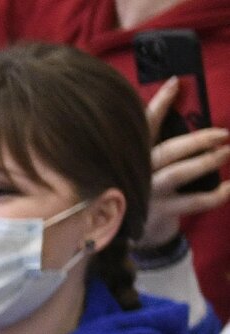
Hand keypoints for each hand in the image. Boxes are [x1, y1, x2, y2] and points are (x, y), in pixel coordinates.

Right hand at [141, 78, 229, 249]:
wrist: (132, 233)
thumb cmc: (145, 189)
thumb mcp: (143, 166)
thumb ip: (156, 145)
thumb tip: (180, 114)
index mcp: (133, 156)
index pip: (145, 126)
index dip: (159, 104)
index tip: (176, 83)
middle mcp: (139, 173)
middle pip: (169, 150)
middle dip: (198, 139)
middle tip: (224, 133)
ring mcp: (149, 193)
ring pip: (180, 173)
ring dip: (207, 161)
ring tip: (228, 151)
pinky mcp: (162, 212)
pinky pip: (194, 201)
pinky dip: (217, 195)